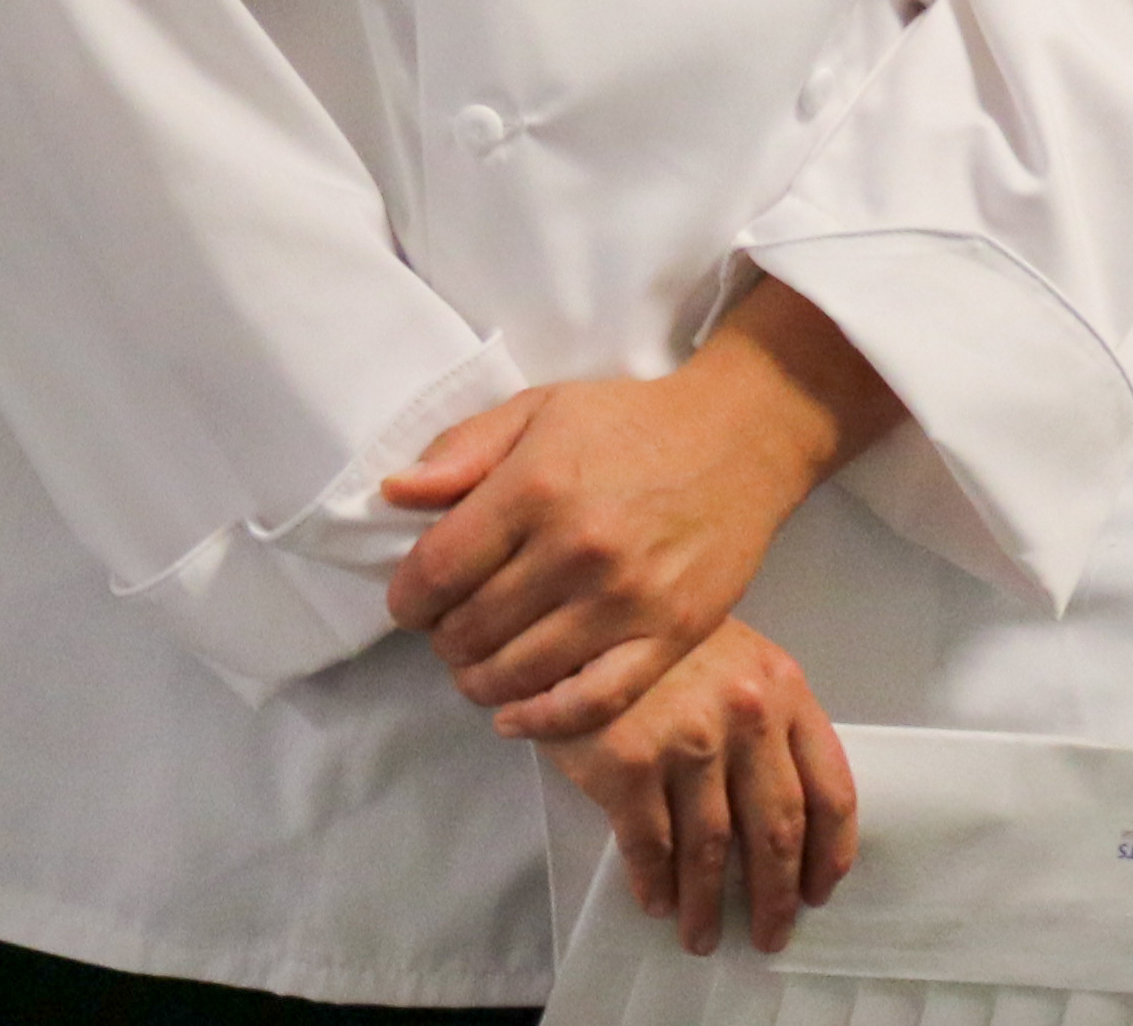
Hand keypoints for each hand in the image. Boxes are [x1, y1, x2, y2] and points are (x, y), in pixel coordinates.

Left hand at [383, 279, 901, 736]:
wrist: (739, 438)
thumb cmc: (630, 421)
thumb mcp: (538, 410)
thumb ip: (463, 450)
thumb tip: (393, 494)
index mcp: (536, 486)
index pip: (437, 569)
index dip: (407, 597)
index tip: (409, 603)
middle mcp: (577, 548)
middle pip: (471, 627)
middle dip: (443, 638)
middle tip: (448, 630)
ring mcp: (626, 599)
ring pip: (520, 672)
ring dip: (478, 680)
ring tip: (475, 666)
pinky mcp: (670, 635)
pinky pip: (594, 701)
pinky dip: (542, 721)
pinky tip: (514, 715)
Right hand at [552, 616, 862, 957]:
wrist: (576, 610)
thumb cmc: (658, 639)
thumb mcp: (734, 657)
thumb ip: (766, 721)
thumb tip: (783, 822)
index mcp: (783, 687)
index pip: (830, 789)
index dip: (829, 854)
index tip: (818, 892)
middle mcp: (745, 715)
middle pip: (777, 832)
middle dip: (776, 896)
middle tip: (770, 934)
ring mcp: (688, 740)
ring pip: (712, 849)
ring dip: (708, 905)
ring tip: (702, 935)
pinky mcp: (628, 763)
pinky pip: (649, 846)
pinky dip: (655, 884)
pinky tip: (656, 902)